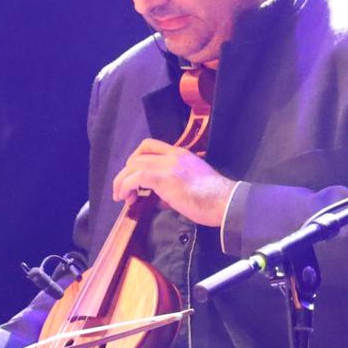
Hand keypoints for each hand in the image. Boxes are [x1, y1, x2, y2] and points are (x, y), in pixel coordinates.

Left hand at [111, 139, 234, 227]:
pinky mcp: (164, 178)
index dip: (136, 158)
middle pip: (137, 155)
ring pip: (133, 165)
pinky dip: (126, 187)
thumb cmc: (213, 199)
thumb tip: (158, 199)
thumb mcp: (192, 185)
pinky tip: (127, 198)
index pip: (150, 145)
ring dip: (122, 181)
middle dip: (125, 173)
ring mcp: (168, 165)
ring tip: (121, 197)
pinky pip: (135, 178)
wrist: (225, 202)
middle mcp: (173, 155)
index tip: (133, 175)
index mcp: (180, 154)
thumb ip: (173, 186)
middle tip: (124, 190)